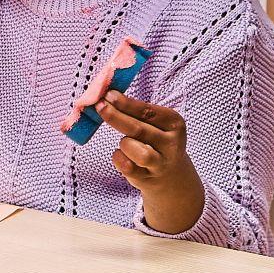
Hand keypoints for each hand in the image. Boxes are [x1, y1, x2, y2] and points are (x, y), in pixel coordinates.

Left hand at [99, 90, 205, 235]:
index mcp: (174, 123)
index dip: (126, 103)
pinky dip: (119, 158)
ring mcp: (161, 162)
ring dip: (124, 144)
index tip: (108, 94)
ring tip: (125, 143)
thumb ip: (135, 112)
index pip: (147, 111)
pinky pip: (127, 167)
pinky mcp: (148, 178)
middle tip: (99, 107)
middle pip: (138, 129)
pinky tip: (121, 155)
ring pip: (135, 151)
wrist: (170, 174)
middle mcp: (171, 143)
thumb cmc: (155, 141)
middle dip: (115, 116)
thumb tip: (106, 97)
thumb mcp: (154, 124)